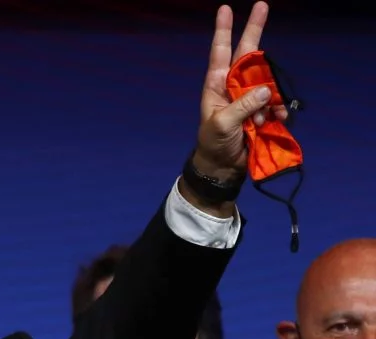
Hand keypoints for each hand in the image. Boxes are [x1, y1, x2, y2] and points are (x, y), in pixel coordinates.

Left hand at [191, 2, 287, 182]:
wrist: (223, 166)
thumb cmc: (214, 143)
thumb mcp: (223, 124)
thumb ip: (243, 106)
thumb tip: (266, 89)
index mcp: (217, 84)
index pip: (221, 52)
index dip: (224, 31)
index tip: (225, 8)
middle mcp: (234, 85)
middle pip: (249, 54)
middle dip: (255, 30)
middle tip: (262, 4)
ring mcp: (250, 95)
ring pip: (268, 80)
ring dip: (270, 97)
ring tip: (258, 122)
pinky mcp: (263, 109)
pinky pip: (278, 101)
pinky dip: (279, 110)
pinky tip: (275, 122)